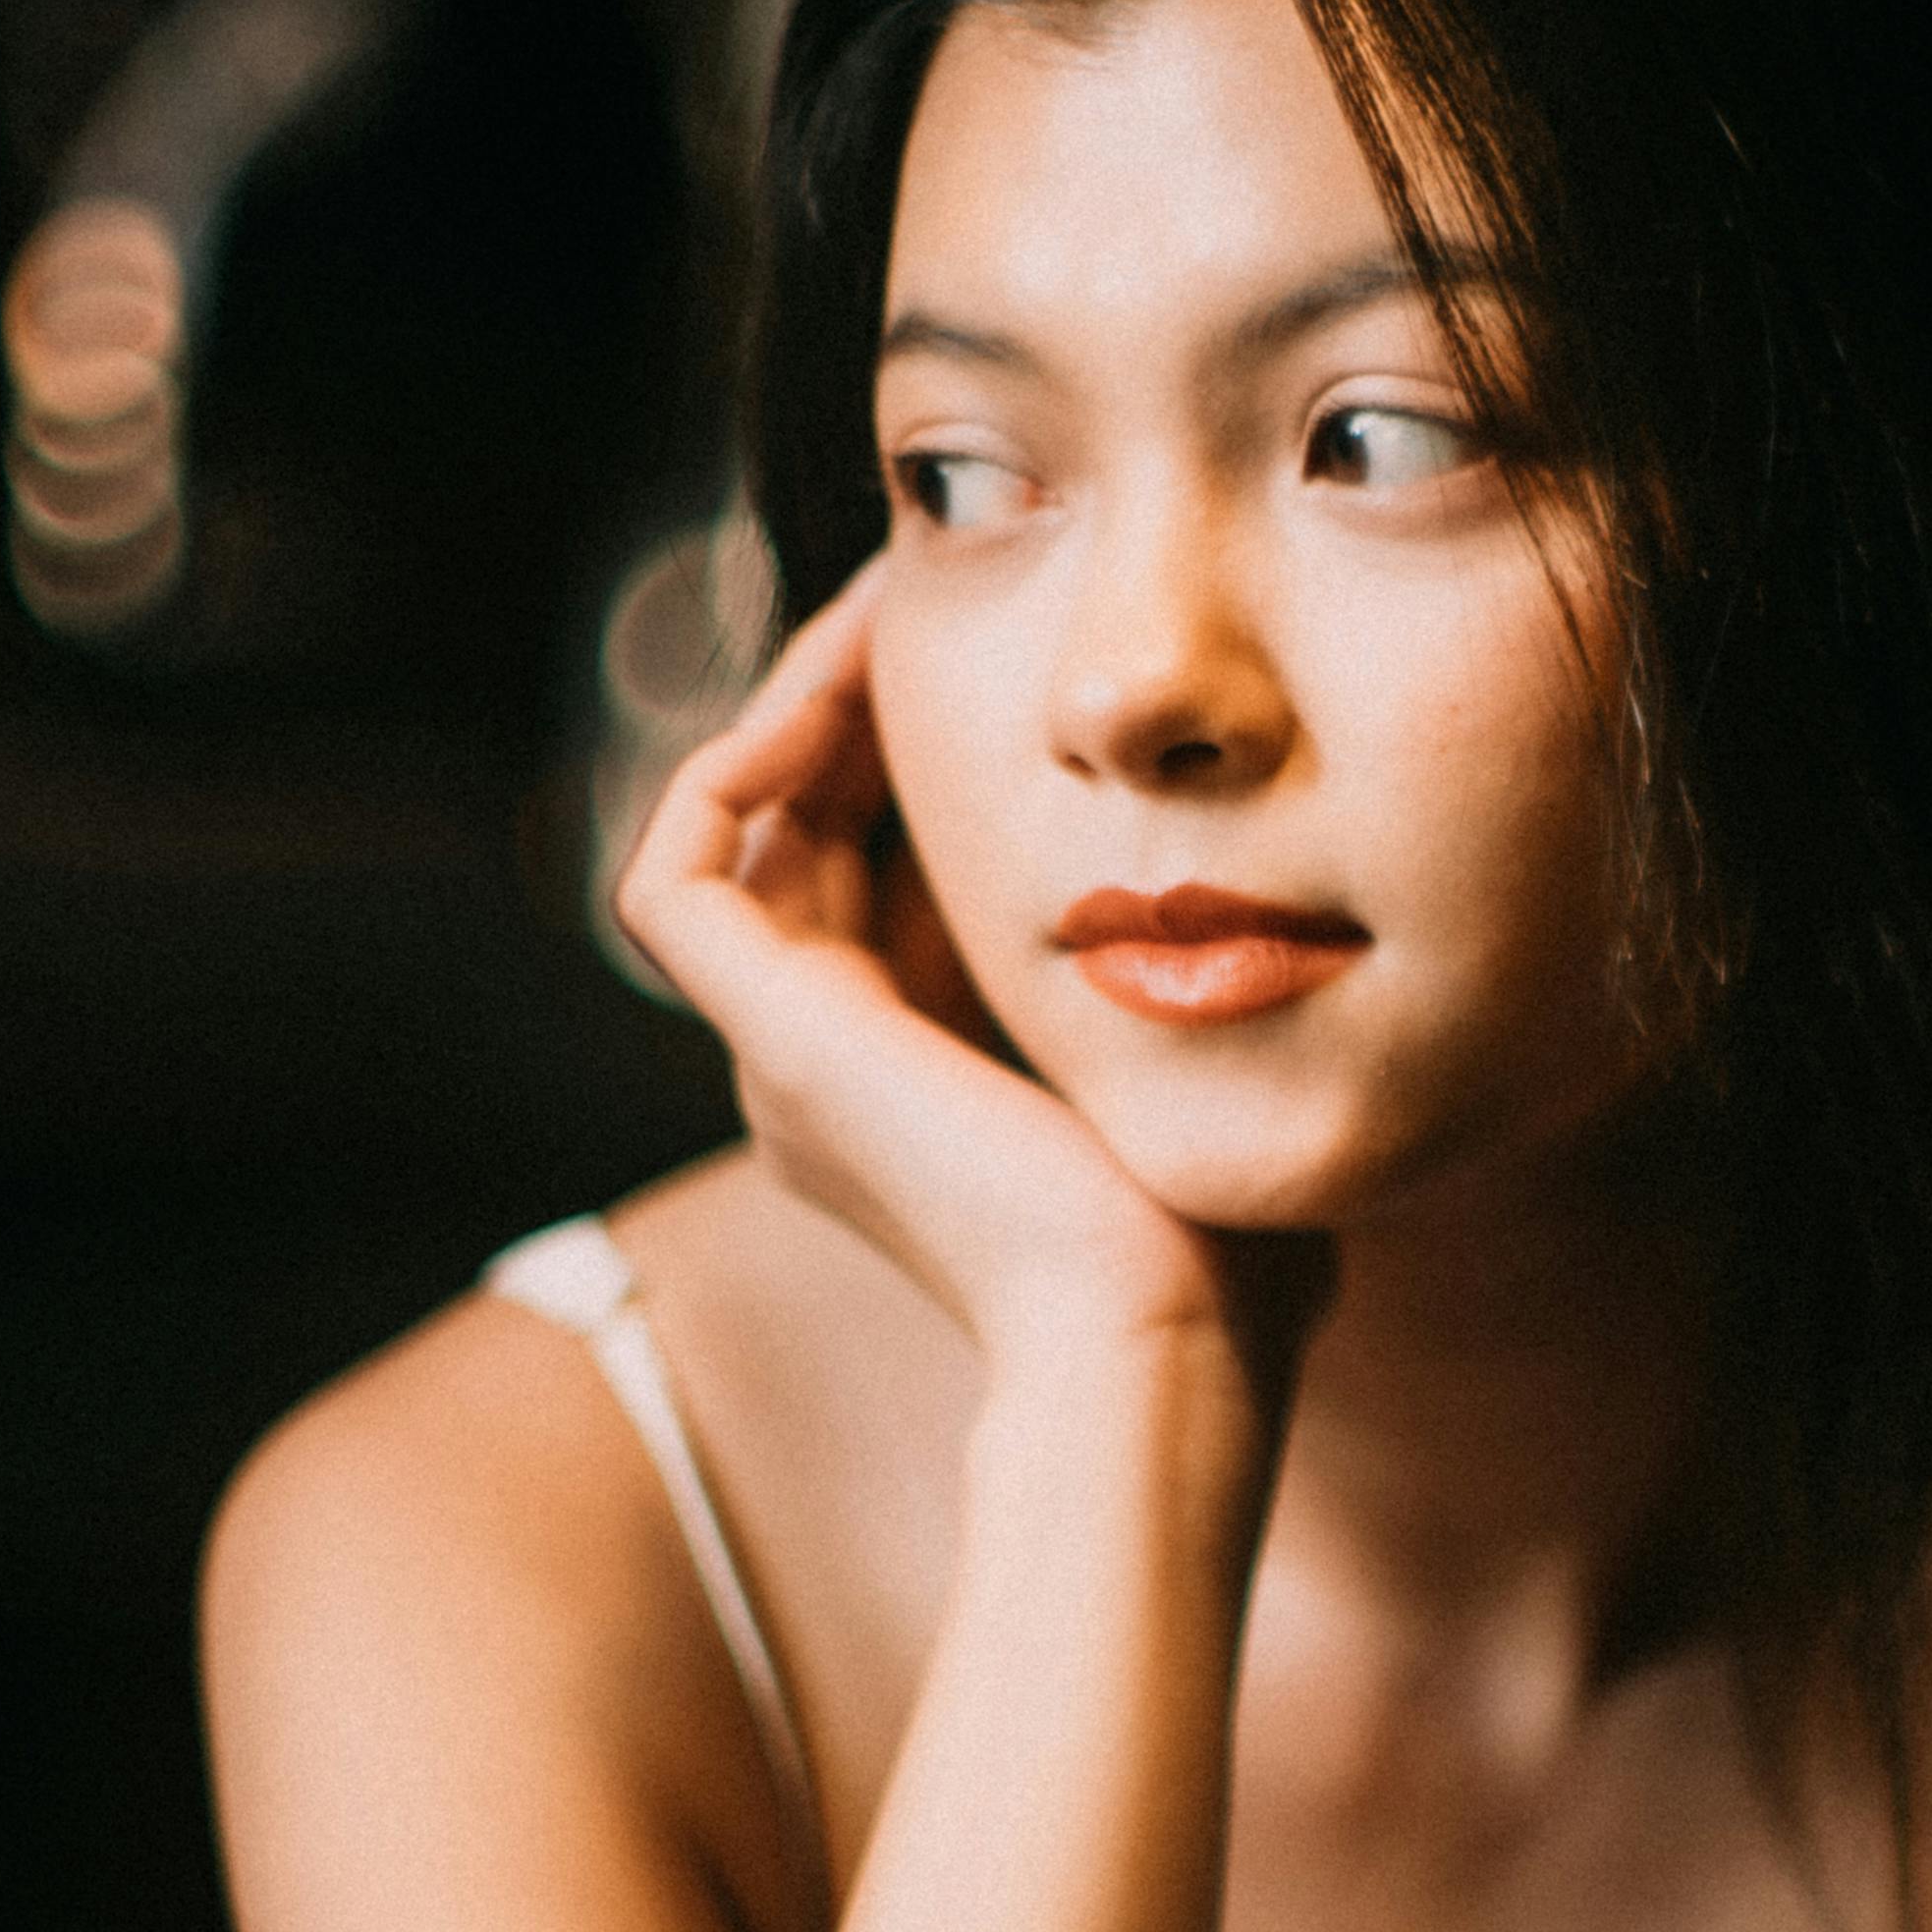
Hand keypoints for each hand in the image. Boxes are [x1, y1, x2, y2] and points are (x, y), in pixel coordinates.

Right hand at [616, 568, 1331, 1411]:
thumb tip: (1254, 901)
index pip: (888, 876)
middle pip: (807, 839)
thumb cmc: (1224, 1249)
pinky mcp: (774, 1044)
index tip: (1016, 667)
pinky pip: (677, 877)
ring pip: (740, 841)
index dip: (929, 761)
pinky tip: (833, 691)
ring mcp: (789, 1064)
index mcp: (925, 1084)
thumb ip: (1187, 996)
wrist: (1166, 1336)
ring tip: (888, 611)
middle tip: (935, 595)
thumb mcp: (1200, 1073)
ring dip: (802, 712)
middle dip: (863, 711)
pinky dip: (731, 772)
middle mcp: (830, 1074)